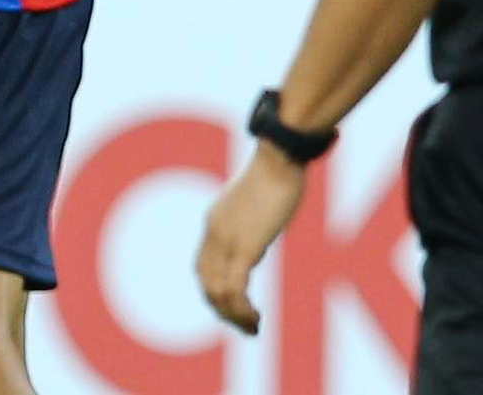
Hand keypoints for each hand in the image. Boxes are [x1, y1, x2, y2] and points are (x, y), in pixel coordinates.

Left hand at [193, 143, 307, 335]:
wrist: (279, 156)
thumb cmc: (277, 172)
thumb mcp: (258, 202)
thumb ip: (252, 222)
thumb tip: (259, 233)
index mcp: (215, 222)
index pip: (203, 267)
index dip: (216, 292)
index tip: (237, 306)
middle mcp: (214, 233)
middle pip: (205, 283)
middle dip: (223, 310)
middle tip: (247, 325)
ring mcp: (226, 240)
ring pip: (216, 292)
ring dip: (233, 316)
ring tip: (253, 327)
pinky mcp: (245, 245)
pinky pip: (233, 289)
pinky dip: (241, 310)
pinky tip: (256, 318)